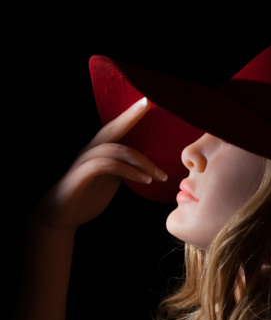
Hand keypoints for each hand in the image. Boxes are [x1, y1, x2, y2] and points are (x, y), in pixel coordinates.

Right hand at [31, 97, 166, 230]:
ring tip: (159, 175)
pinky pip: (106, 165)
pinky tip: (144, 180)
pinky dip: (128, 171)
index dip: (130, 115)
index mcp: (98, 150)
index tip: (148, 102)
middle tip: (149, 103)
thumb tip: (144, 164)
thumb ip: (123, 169)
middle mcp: (90, 151)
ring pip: (114, 149)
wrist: (61, 217)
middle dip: (131, 115)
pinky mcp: (79, 176)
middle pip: (112, 128)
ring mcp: (83, 162)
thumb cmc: (86, 198)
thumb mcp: (110, 182)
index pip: (116, 128)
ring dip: (141, 161)